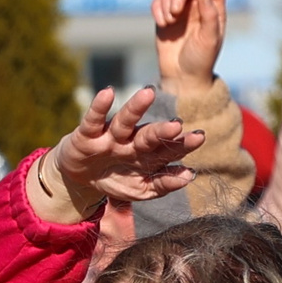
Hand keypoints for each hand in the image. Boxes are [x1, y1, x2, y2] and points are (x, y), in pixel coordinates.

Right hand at [32, 86, 205, 222]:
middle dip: (163, 130)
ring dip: (135, 108)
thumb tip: (189, 176)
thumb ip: (164, 184)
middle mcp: (133, 143)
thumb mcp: (142, 189)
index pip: (169, 149)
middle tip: (177, 124)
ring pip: (125, 122)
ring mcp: (110, 137)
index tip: (200, 137)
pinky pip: (94, 119)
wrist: (81, 179)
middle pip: (150, 135)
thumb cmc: (118, 180)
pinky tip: (107, 93)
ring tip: (148, 93)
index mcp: (150, 156)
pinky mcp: (87, 134)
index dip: (184, 144)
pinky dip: (99, 107)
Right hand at [151, 0, 227, 89]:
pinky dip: (157, 9)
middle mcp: (199, 5)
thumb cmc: (201, 59)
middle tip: (175, 12)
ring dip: (167, 2)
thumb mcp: (210, 40)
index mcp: (215, 10)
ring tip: (169, 21)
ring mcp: (180, 10)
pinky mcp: (164, 15)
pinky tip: (162, 23)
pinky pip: (157, 1)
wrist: (182, 76)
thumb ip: (209, 17)